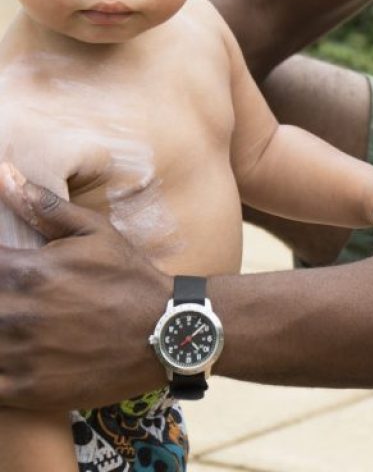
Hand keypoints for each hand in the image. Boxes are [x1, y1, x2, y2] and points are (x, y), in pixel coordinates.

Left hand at [0, 163, 169, 409]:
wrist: (165, 332)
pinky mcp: (25, 390)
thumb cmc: (129, 277)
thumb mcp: (96, 233)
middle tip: (13, 291)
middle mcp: (17, 313)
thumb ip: (45, 208)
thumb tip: (5, 175)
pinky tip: (11, 346)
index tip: (5, 265)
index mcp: (29, 272)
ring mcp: (19, 355)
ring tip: (13, 312)